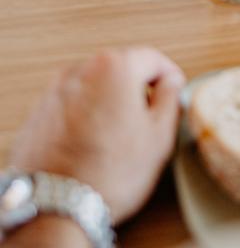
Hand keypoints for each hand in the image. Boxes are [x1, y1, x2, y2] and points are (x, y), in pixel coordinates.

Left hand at [10, 48, 184, 223]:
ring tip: (120, 138)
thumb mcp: (160, 134)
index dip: (170, 75)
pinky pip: (74, 105)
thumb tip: (171, 83)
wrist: (56, 206)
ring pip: (96, 87)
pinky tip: (96, 144)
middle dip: (138, 89)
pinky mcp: (40, 113)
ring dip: (112, 103)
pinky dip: (88, 117)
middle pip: (122, 69)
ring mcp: (55, 91)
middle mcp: (81, 71)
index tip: (175, 91)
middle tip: (150, 120)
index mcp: (115, 67)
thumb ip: (172, 96)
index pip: (153, 57)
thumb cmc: (109, 173)